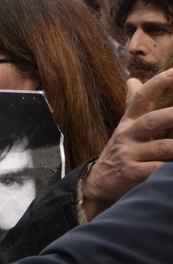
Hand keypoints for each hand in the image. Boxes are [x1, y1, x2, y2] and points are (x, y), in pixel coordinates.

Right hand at [81, 68, 172, 220]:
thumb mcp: (124, 127)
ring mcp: (130, 155)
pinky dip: (171, 169)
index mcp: (129, 122)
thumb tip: (133, 79)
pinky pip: (159, 170)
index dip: (158, 84)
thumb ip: (131, 103)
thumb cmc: (120, 152)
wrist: (98, 185)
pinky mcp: (133, 174)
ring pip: (163, 147)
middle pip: (153, 120)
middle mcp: (128, 136)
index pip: (141, 98)